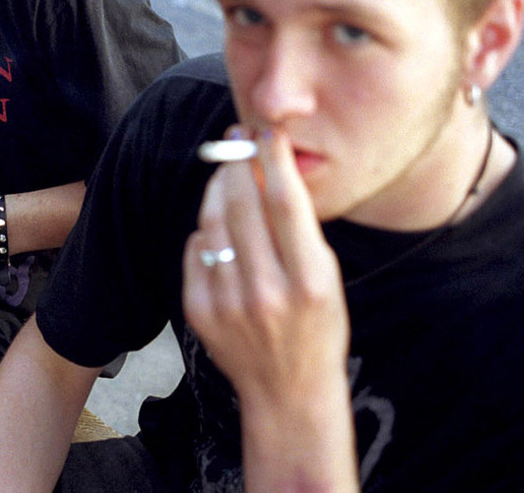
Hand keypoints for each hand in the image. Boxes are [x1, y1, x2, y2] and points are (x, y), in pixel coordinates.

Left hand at [182, 128, 349, 410]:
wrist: (289, 391)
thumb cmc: (316, 327)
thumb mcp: (327, 279)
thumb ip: (300, 230)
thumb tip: (271, 170)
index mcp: (310, 281)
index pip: (287, 203)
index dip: (273, 159)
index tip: (266, 132)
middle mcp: (267, 291)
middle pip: (242, 205)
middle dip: (238, 162)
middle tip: (236, 139)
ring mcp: (228, 303)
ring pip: (211, 222)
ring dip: (218, 189)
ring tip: (227, 173)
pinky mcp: (199, 311)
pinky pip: (196, 250)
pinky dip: (206, 232)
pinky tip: (219, 227)